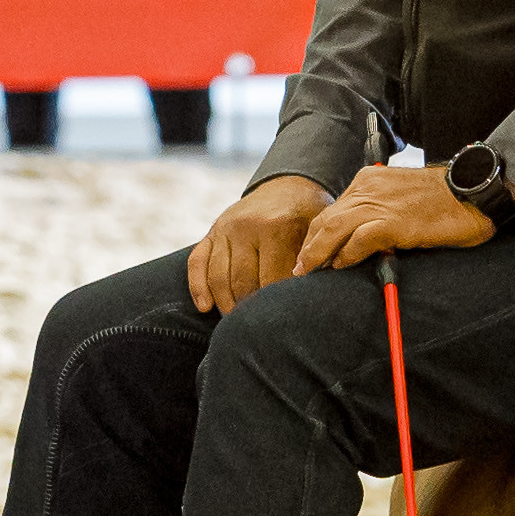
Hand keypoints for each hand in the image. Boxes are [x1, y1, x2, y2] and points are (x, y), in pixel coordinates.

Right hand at [191, 177, 329, 313]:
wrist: (287, 185)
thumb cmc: (307, 214)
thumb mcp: (317, 230)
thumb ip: (312, 259)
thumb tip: (302, 297)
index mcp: (275, 227)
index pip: (272, 279)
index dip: (276, 304)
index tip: (283, 321)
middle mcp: (245, 226)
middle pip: (242, 282)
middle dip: (249, 309)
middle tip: (260, 330)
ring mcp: (224, 228)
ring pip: (218, 277)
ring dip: (226, 304)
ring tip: (237, 322)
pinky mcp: (212, 231)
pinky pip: (197, 263)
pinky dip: (198, 286)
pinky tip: (205, 307)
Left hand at [292, 162, 501, 273]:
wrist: (475, 190)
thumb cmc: (445, 200)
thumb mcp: (404, 198)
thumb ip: (381, 211)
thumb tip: (365, 238)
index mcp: (369, 180)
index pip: (334, 209)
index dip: (318, 233)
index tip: (310, 252)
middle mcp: (368, 187)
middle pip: (326, 219)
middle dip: (310, 246)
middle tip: (300, 268)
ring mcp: (379, 204)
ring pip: (334, 229)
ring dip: (318, 253)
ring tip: (308, 272)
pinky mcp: (393, 222)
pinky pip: (359, 240)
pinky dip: (347, 254)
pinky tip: (341, 266)